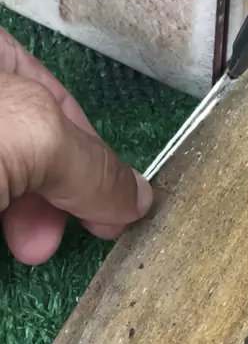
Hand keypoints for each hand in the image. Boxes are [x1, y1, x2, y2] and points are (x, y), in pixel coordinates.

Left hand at [0, 29, 152, 265]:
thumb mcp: (28, 134)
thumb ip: (88, 163)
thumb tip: (138, 197)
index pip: (52, 92)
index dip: (89, 147)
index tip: (112, 197)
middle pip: (29, 135)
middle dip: (59, 189)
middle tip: (84, 229)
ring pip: (7, 167)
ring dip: (29, 214)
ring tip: (35, 251)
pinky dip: (1, 221)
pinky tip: (12, 248)